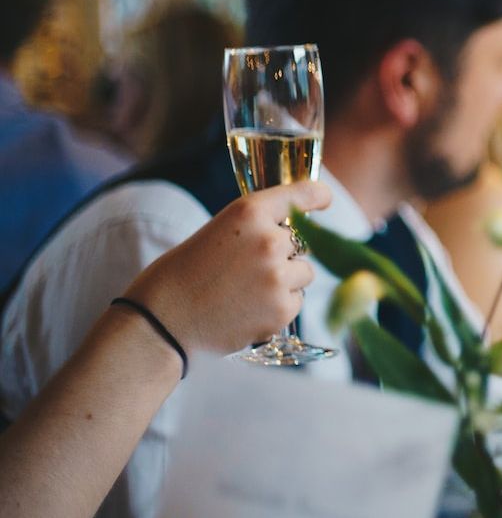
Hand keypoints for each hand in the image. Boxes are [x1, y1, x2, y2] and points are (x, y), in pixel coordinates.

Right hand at [124, 181, 331, 353]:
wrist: (159, 324)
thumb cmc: (179, 277)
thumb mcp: (215, 234)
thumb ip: (253, 230)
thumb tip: (287, 234)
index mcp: (248, 213)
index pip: (300, 195)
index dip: (316, 196)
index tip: (323, 199)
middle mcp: (269, 240)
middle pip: (301, 241)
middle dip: (283, 253)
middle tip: (246, 270)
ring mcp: (278, 276)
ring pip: (303, 273)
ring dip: (285, 281)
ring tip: (245, 292)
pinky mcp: (282, 308)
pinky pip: (297, 301)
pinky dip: (279, 307)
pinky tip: (247, 311)